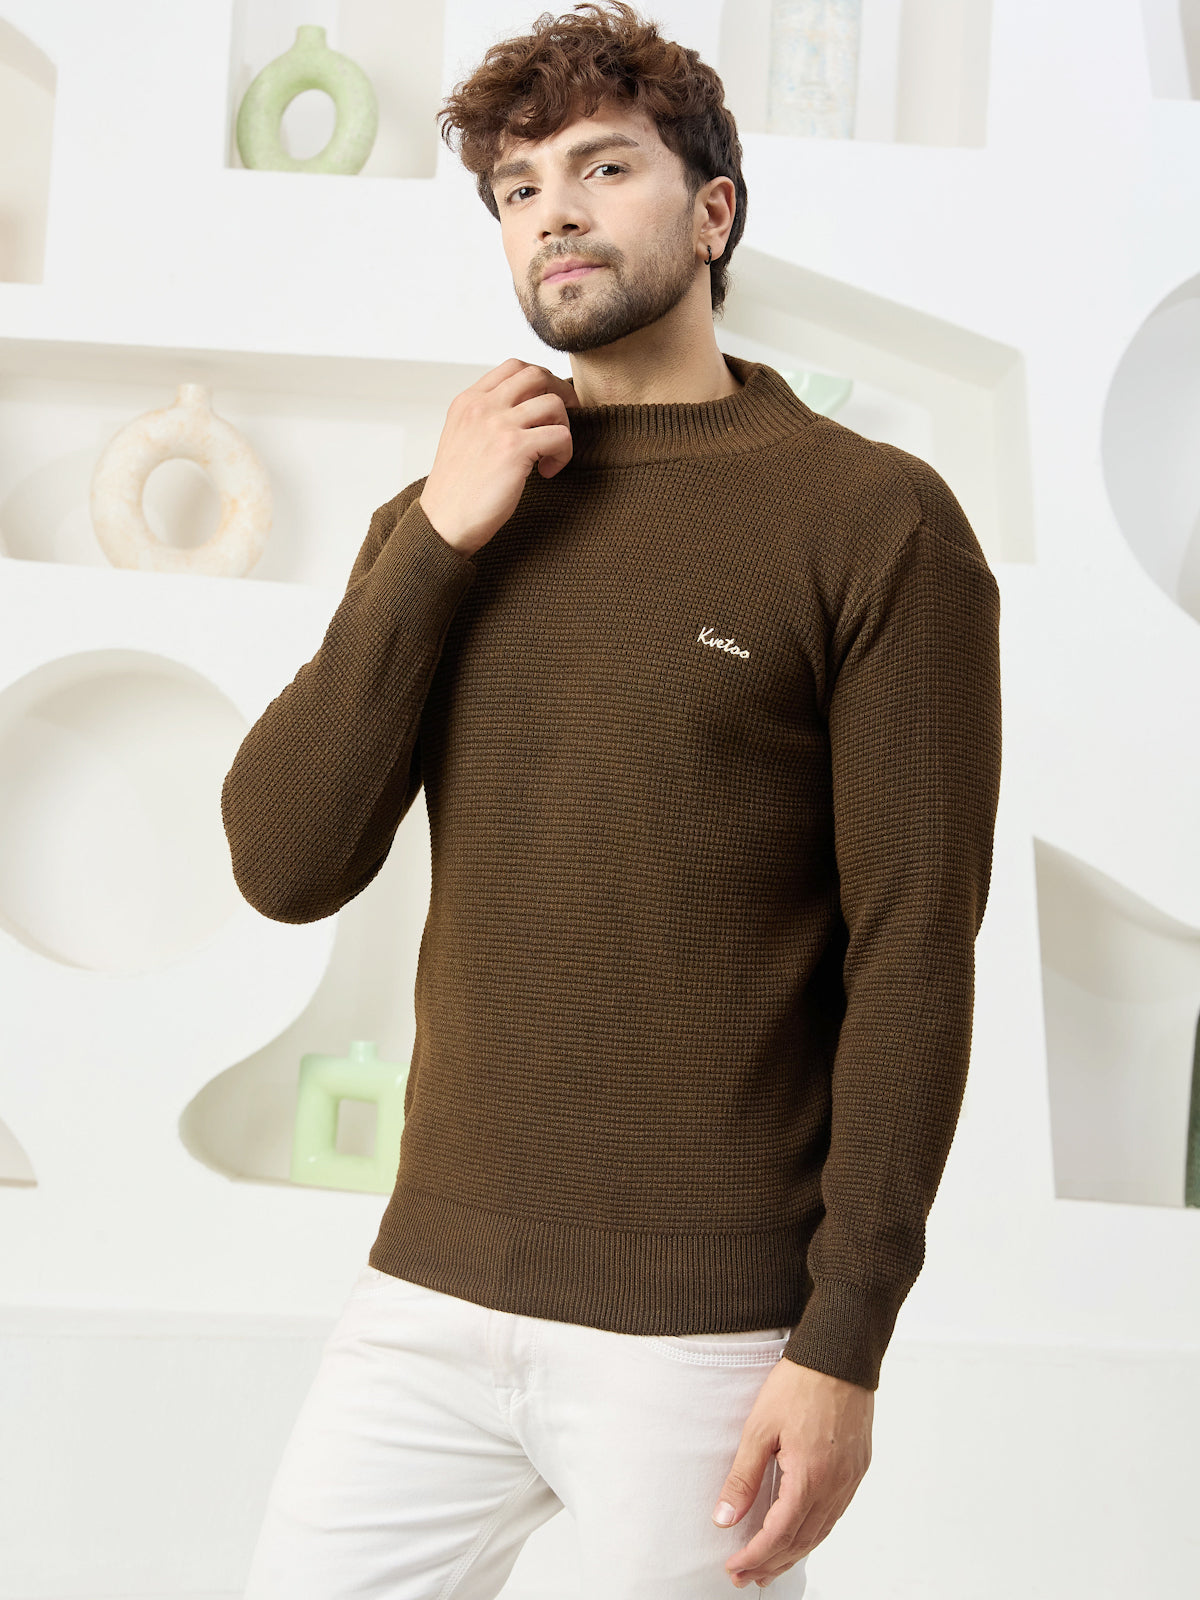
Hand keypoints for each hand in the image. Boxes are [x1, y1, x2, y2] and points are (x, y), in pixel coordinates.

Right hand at [419, 357, 579, 556]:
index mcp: (468, 401)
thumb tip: (526, 409)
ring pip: (553, 403)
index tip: (547, 405)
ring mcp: (498, 425)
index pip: (513, 367)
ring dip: (563, 428)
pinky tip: (547, 472)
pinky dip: (563, 454)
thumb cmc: (457, 489)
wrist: (444, 523)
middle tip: (563, 422)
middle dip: (560, 395)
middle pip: (537, 374)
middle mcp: (482, 406)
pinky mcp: (514, 449)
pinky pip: (560, 436)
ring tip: (550, 454)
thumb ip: (486, 417)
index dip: (540, 382)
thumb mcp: (462, 437)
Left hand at [712, 1356, 872, 1587]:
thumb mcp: (760, 1428)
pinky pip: (834, 1514)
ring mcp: (850, 1479)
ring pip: (820, 1533)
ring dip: (792, 1554)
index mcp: (810, 1478)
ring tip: (767, 1567)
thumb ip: (743, 1477)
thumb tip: (724, 1519)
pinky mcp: (857, 1469)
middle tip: (744, 1578)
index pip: (779, 1535)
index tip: (733, 1568)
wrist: (840, 1354)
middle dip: (770, 1564)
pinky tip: (797, 1535)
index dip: (754, 1557)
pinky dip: (813, 1533)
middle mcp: (835, 1486)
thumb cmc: (798, 1384)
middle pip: (801, 1542)